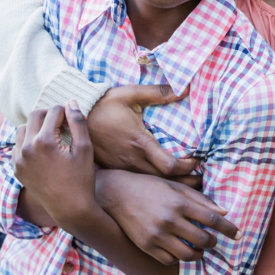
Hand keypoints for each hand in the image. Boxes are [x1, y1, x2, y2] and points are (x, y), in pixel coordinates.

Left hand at [12, 105, 99, 228]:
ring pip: (23, 129)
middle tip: (61, 123)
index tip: (72, 120)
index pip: (52, 111)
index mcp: (44, 141)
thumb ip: (77, 122)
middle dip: (49, 115)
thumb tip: (71, 102)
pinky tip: (42, 149)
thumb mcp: (85, 148)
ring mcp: (19, 160)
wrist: (70, 209)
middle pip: (34, 116)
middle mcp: (26, 148)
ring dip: (36, 127)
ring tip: (51, 135)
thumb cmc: (81, 179)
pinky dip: (28, 142)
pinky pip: (18, 146)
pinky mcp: (17, 169)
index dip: (65, 112)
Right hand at [84, 84, 200, 181]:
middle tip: (200, 178)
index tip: (197, 161)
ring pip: (152, 185)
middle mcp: (132, 160)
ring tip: (186, 182)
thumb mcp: (131, 94)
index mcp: (140, 143)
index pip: (170, 166)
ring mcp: (123, 168)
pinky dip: (154, 185)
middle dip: (185, 182)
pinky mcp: (115, 170)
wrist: (74, 119)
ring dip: (171, 186)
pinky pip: (138, 183)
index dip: (188, 168)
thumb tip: (184, 88)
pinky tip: (162, 182)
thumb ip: (158, 92)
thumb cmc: (104, 105)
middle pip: (165, 182)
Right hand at [93, 169, 238, 264]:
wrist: (117, 194)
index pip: (212, 219)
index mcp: (179, 203)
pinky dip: (179, 258)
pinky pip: (170, 260)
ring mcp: (157, 235)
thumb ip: (200, 200)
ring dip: (198, 254)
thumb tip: (224, 212)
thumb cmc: (150, 187)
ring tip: (199, 249)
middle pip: (203, 240)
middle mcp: (169, 220)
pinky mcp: (146, 246)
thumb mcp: (175, 187)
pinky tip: (180, 251)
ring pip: (188, 255)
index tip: (238, 234)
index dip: (228, 229)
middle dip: (213, 243)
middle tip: (214, 241)